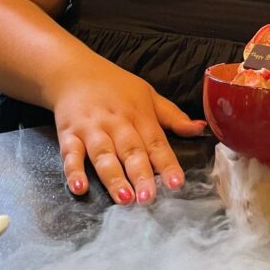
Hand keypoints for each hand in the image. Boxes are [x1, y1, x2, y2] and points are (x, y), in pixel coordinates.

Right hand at [52, 61, 206, 202]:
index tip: (176, 183)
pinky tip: (79, 187)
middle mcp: (116, 123)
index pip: (156, 142)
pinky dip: (73, 171)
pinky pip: (70, 154)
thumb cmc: (116, 86)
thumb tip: (201, 128)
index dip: (167, 164)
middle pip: (130, 151)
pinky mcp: (68, 134)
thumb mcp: (148, 95)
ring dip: (113, 177)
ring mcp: (91, 129)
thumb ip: (173, 117)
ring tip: (124, 198)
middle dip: (141, 175)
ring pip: (103, 155)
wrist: (74, 71)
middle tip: (148, 198)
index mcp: (139, 116)